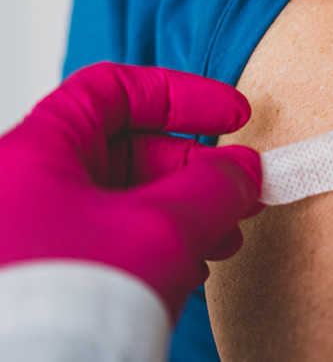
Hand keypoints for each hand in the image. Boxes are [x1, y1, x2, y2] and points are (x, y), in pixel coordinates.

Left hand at [0, 62, 262, 319]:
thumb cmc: (65, 306)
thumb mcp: (162, 229)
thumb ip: (215, 186)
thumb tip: (245, 169)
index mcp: (34, 153)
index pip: (113, 89)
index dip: (181, 94)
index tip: (231, 115)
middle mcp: (23, 188)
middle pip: (123, 148)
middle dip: (193, 166)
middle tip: (237, 185)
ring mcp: (30, 235)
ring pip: (119, 200)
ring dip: (182, 210)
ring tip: (223, 237)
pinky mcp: (43, 279)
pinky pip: (106, 240)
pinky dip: (155, 243)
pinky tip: (189, 267)